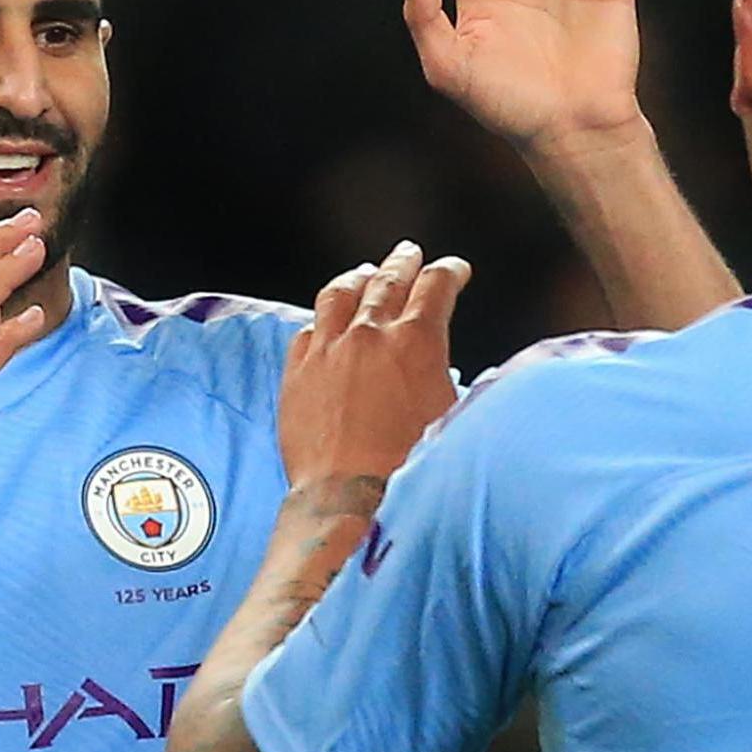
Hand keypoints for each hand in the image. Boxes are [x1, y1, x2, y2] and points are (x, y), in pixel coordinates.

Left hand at [278, 243, 469, 493]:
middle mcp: (370, 335)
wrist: (350, 498)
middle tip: (408, 253)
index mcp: (417, 341)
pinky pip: (308, 330)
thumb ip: (452, 382)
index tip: (454, 270)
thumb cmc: (410, 468)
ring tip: (363, 272)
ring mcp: (328, 350)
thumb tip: (451, 372)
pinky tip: (326, 321)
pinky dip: (322, 320)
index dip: (449, 272)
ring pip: (340, 295)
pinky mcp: (297, 373)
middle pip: (387, 281)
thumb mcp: (454, 418)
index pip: (436, 285)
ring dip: (357, 279)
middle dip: (402, 263)